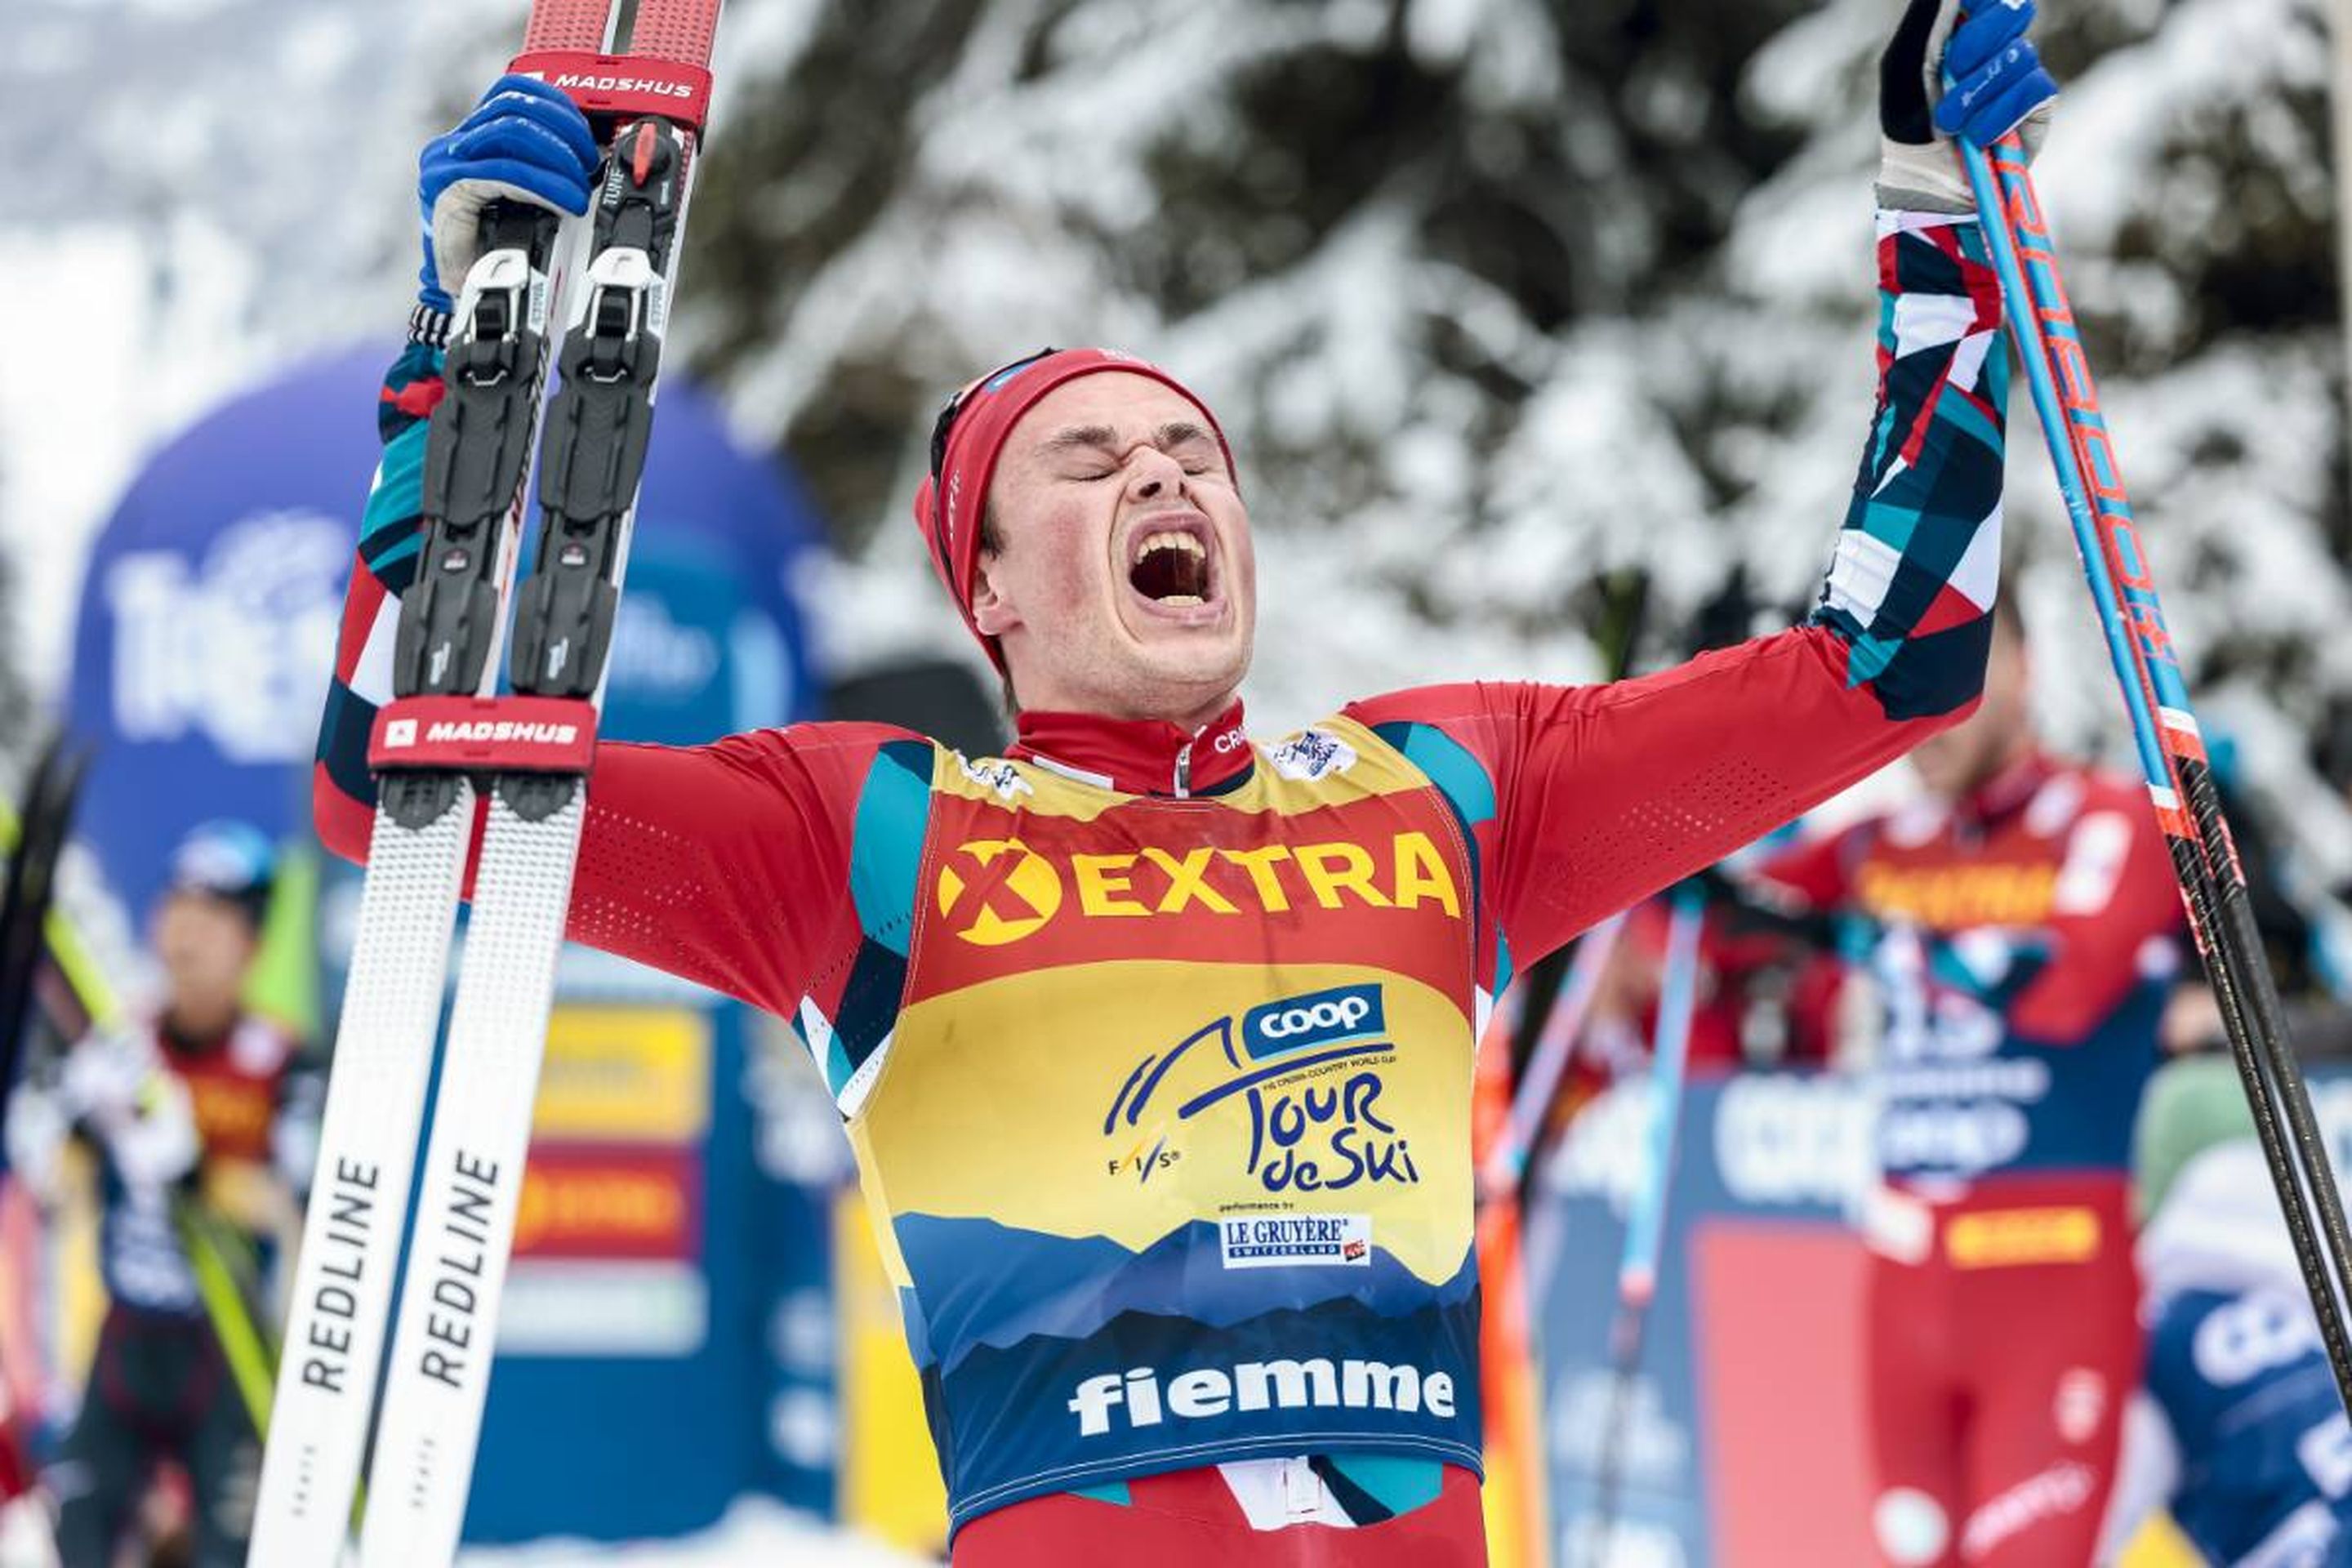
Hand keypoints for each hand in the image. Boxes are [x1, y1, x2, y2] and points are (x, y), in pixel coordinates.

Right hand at [417, 73, 600, 306]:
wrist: (464, 288)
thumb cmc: (495, 244)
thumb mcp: (526, 194)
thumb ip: (543, 167)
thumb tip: (592, 155)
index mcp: (473, 135)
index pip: (514, 91)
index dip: (557, 105)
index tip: (587, 137)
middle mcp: (455, 142)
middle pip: (515, 106)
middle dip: (563, 132)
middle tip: (589, 166)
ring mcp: (447, 162)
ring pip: (510, 131)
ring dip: (557, 159)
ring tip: (577, 191)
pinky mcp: (448, 188)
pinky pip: (502, 170)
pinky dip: (540, 183)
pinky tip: (560, 201)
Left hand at [1878, 0, 2058, 211]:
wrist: (1929, 180)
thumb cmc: (1910, 124)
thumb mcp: (1903, 66)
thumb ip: (1929, 18)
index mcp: (1965, 29)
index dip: (1980, 5)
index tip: (1954, 33)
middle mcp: (1998, 45)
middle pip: (2014, 10)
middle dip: (1975, 43)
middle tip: (1952, 72)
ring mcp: (2021, 72)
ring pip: (2018, 54)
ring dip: (1976, 94)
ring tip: (1952, 124)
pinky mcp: (2039, 102)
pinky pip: (2032, 88)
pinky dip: (1998, 115)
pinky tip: (1979, 137)